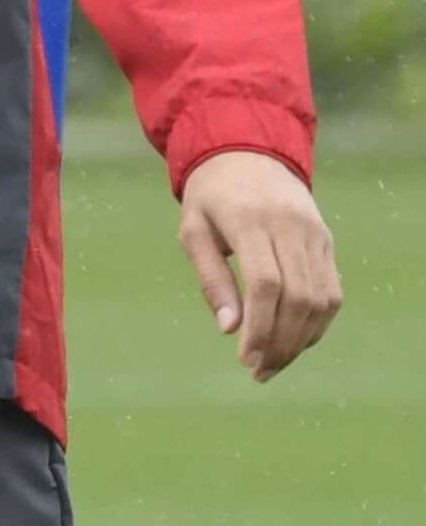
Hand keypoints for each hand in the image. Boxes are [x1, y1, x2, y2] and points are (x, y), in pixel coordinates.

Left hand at [176, 148, 340, 382]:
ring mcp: (315, 235)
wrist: (248, 153)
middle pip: (298, 297)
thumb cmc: (210, 197)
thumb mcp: (193, 232)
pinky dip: (318, 322)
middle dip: (280, 341)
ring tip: (274, 364)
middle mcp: (291, 227)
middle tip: (258, 372)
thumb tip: (229, 329)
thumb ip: (212, 280)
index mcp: (251, 222)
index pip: (265, 284)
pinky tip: (295, 342)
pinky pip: (332, 290)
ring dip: (301, 338)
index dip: (259, 326)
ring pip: (321, 298)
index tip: (244, 359)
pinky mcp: (327, 242)